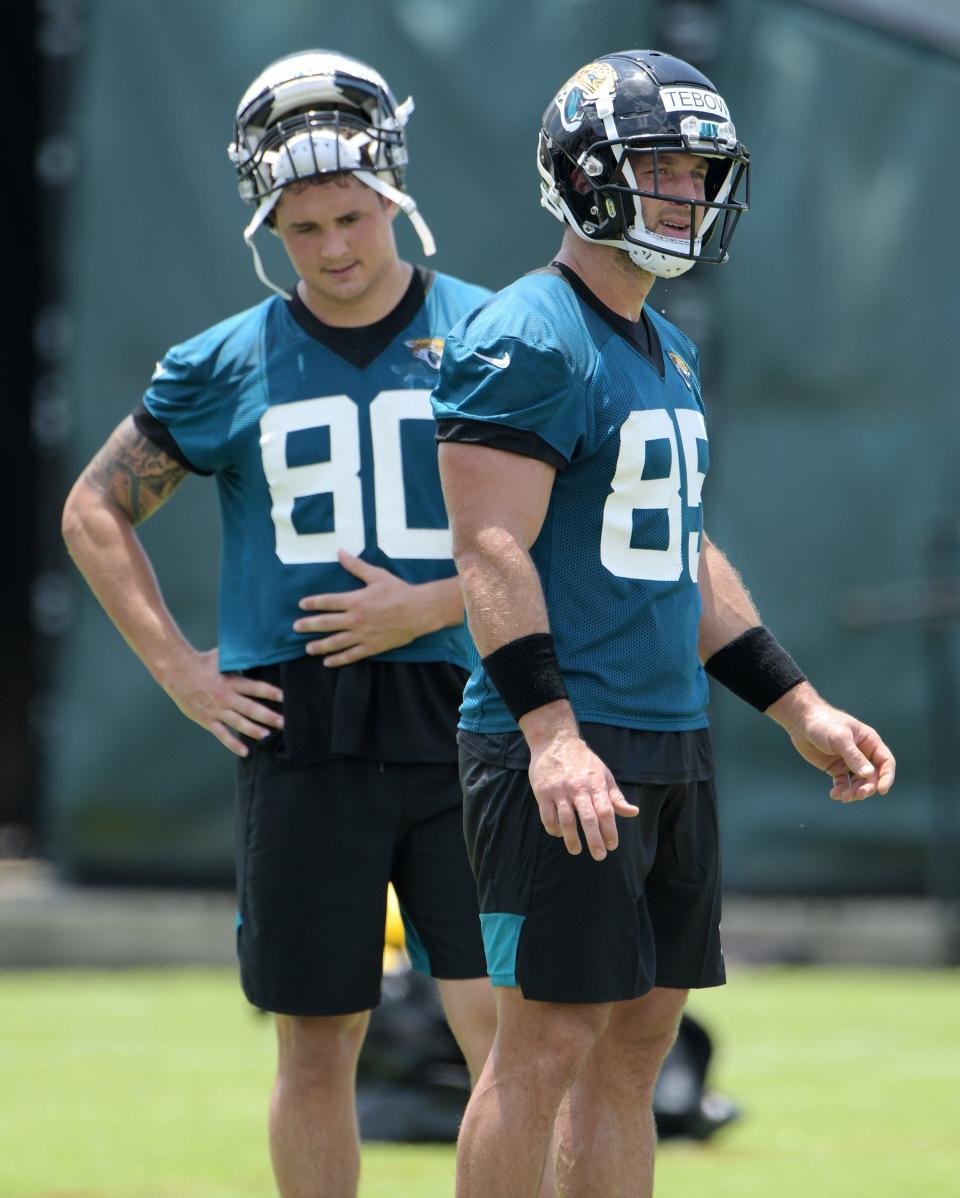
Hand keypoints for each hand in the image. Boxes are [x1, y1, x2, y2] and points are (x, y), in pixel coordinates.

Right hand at [162, 648, 283, 757]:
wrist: (176, 671)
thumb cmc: (201, 662)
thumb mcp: (222, 656)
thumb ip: (239, 656)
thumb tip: (256, 647)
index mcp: (231, 681)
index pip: (255, 687)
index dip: (270, 692)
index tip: (283, 697)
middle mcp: (225, 697)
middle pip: (250, 708)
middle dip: (268, 716)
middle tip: (283, 723)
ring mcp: (216, 710)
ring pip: (238, 723)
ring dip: (254, 730)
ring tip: (267, 735)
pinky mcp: (207, 720)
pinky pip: (222, 734)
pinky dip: (233, 744)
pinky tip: (244, 752)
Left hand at [293, 550, 429, 665]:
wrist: (418, 611)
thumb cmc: (398, 591)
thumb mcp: (376, 575)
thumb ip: (356, 566)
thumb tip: (340, 552)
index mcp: (354, 600)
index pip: (327, 602)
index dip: (312, 603)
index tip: (301, 605)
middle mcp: (355, 619)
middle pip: (325, 623)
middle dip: (309, 626)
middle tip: (296, 628)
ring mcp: (362, 635)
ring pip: (335, 642)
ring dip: (320, 646)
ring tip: (308, 648)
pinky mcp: (371, 647)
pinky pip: (351, 655)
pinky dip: (338, 659)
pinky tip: (328, 662)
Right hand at [528, 731, 639, 860]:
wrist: (555, 741)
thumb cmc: (583, 761)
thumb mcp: (603, 774)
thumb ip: (616, 797)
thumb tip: (633, 813)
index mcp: (595, 784)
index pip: (606, 811)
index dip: (610, 830)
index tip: (612, 845)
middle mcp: (578, 788)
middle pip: (588, 819)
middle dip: (595, 840)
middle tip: (599, 856)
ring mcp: (559, 791)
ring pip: (566, 820)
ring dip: (572, 839)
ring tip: (576, 850)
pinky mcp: (543, 792)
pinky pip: (547, 816)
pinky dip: (553, 829)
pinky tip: (559, 834)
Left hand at [770, 685, 895, 802]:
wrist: (801, 722)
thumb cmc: (823, 724)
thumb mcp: (840, 738)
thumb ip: (854, 756)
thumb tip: (869, 775)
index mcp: (870, 742)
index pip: (886, 762)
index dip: (887, 777)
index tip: (882, 790)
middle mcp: (863, 754)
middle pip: (873, 776)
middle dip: (867, 788)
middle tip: (858, 795)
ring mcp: (849, 762)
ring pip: (858, 783)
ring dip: (854, 792)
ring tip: (844, 797)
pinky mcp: (836, 769)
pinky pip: (843, 784)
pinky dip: (841, 791)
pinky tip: (834, 794)